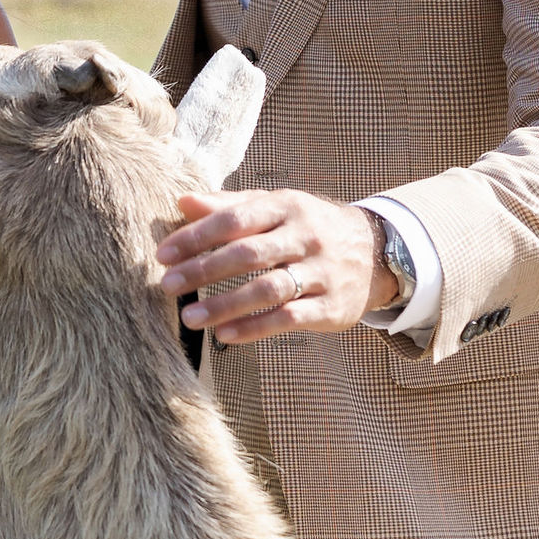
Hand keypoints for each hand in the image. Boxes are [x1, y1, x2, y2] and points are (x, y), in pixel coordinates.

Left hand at [156, 187, 397, 344]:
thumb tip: (182, 202)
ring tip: (190, 319)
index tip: (163, 255)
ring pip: (267, 289)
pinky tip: (225, 336)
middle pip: (248, 254)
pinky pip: (289, 319)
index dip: (196, 237)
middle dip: (203, 271)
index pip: (235, 220)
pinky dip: (254, 328)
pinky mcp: (331, 306)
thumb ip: (229, 206)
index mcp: (286, 206)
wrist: (376, 252)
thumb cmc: (307, 227)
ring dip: (224, 305)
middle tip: (167, 286)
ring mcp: (321, 272)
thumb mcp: (275, 208)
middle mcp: (305, 236)